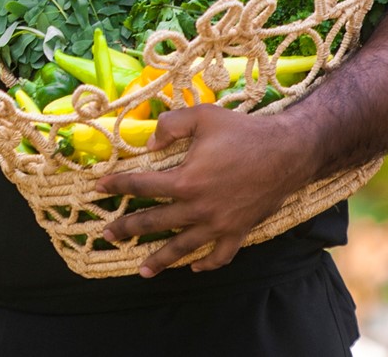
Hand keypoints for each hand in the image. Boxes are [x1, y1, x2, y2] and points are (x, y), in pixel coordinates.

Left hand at [94, 106, 315, 276]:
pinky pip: (220, 255)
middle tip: (108, 234)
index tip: (99, 188)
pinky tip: (194, 267)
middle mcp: (198, 208)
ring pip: (183, 248)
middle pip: (155, 223)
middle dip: (128, 229)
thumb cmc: (244, 132)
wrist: (288, 152)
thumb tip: (148, 142)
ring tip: (142, 270)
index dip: (117, 186)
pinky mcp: (238, 231)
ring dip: (160, 260)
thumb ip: (171, 125)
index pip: (141, 186)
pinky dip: (206, 264)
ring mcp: (219, 224)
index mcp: (186, 180)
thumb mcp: (203, 117)